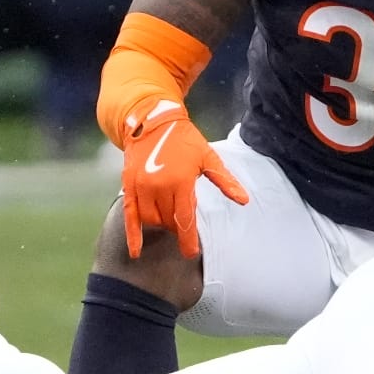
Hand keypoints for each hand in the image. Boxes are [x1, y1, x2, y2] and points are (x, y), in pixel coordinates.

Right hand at [118, 98, 248, 258]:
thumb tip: (244, 201)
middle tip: (184, 226)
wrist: (151, 121)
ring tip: (170, 222)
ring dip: (161, 225)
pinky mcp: (128, 185)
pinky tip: (136, 252)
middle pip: (168, 221)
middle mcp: (158, 186)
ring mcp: (141, 186)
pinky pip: (129, 215)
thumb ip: (225, 181)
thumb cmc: (184, 140)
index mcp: (180, 181)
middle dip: (177, 227)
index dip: (188, 239)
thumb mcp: (208, 158)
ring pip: (151, 220)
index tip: (191, 253)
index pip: (185, 219)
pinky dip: (133, 235)